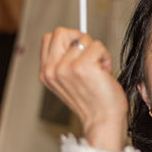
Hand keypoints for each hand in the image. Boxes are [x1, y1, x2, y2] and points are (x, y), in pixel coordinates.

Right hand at [39, 27, 127, 151]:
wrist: (103, 120)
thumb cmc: (93, 101)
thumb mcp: (69, 80)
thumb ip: (65, 60)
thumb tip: (76, 37)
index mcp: (46, 72)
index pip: (50, 37)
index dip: (68, 40)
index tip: (80, 52)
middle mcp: (52, 70)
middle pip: (62, 32)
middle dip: (81, 40)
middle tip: (90, 57)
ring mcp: (66, 68)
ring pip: (85, 38)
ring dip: (97, 52)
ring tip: (98, 70)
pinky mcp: (83, 66)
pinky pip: (98, 46)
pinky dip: (106, 56)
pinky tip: (104, 72)